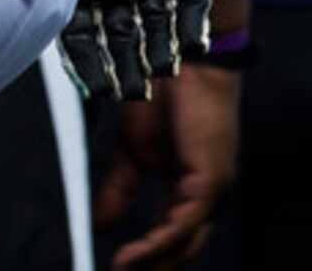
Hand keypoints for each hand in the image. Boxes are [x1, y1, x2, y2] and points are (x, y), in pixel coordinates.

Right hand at [62, 0, 212, 102]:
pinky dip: (193, 21)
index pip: (83, 34)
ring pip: (157, 21)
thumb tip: (13, 15)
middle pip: (123, 33)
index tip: (101, 90)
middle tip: (133, 92)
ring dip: (161, 49)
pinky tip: (195, 46)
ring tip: (164, 71)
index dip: (92, 64)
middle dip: (128, 65)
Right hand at [96, 58, 238, 267]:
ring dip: (153, 262)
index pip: (171, 232)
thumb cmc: (162, 97)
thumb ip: (119, 188)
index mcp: (187, 186)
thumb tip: (99, 221)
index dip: (147, 253)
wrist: (182, 61)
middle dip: (153, 266)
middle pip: (183, 245)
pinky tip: (134, 255)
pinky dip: (157, 244)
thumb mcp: (131, 150)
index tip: (117, 266)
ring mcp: (212, 190)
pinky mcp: (210, 182)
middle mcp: (205, 194)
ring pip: (185, 241)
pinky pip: (184, 225)